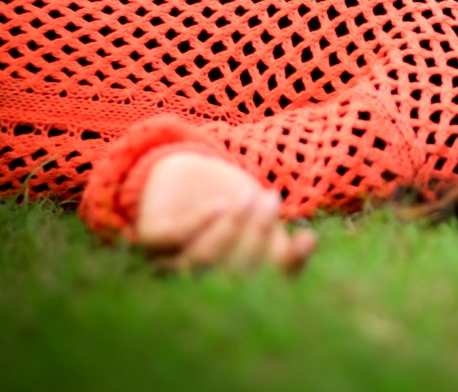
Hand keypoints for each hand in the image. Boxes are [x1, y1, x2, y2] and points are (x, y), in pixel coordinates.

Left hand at [135, 151, 315, 273]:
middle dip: (257, 237)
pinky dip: (201, 222)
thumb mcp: (259, 215)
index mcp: (230, 283)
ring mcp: (170, 262)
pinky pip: (174, 237)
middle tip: (272, 200)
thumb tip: (309, 242)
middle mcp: (198, 280)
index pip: (263, 288)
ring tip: (248, 196)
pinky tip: (222, 204)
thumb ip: (281, 236)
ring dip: (230, 228)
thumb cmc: (232, 200)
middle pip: (232, 274)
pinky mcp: (149, 238)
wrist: (188, 170)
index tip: (307, 238)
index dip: (287, 268)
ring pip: (202, 259)